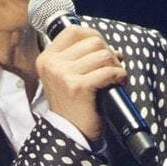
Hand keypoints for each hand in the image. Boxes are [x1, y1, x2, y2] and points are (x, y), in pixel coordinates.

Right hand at [37, 26, 126, 140]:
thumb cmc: (73, 106)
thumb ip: (84, 59)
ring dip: (116, 65)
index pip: (74, 31)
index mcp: (47, 58)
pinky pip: (108, 71)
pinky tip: (119, 83)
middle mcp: (52, 64)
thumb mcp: (69, 77)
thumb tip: (114, 49)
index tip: (102, 49)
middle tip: (112, 68)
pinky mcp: (77, 86)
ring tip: (115, 77)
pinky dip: (119, 75)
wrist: (70, 134)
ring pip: (103, 54)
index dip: (94, 36)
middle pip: (93, 40)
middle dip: (109, 53)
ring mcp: (63, 75)